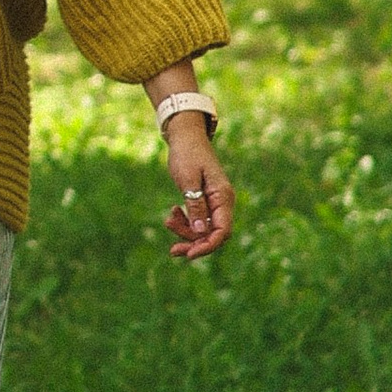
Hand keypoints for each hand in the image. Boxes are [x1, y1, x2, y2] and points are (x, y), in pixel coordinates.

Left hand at [161, 113, 232, 260]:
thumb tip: (201, 232)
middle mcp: (222, 202)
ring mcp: (214, 202)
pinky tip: (173, 213)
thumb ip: (195, 206)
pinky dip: (185, 221)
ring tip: (168, 221)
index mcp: (223, 197)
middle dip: (193, 242)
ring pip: (203, 229)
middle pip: (213, 234)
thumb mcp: (188, 180)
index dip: (207, 246)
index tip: (189, 254)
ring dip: (186, 231)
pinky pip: (198, 219)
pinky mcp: (205, 201)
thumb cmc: (187, 154)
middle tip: (173, 249)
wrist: (185, 136)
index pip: (222, 231)